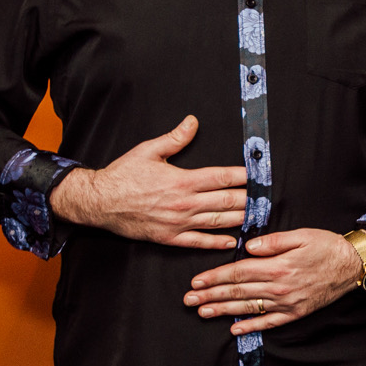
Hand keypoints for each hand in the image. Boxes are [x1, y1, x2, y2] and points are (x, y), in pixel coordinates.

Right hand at [48, 115, 246, 248]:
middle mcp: (184, 203)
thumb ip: (175, 138)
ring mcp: (178, 222)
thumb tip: (193, 122)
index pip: (222, 177)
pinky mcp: (169, 237)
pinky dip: (217, 243)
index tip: (259, 175)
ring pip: (218, 222)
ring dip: (240, 219)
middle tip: (267, 197)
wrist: (98, 202)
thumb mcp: (148, 151)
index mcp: (182, 180)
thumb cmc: (123, 175)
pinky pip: (198, 242)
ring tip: (258, 216)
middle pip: (227, 201)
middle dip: (249, 198)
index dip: (244, 176)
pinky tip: (232, 241)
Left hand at [184, 228, 363, 334]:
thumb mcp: (301, 235)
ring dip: (223, 311)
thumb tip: (248, 247)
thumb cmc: (327, 245)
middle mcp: (279, 287)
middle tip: (188, 300)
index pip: (238, 273)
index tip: (196, 281)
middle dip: (210, 295)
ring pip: (248, 308)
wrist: (353, 265)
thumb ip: (273, 241)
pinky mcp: (295, 312)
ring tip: (202, 312)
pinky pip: (269, 322)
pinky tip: (235, 329)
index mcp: (277, 266)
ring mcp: (287, 302)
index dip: (214, 278)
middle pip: (238, 292)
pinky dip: (251, 326)